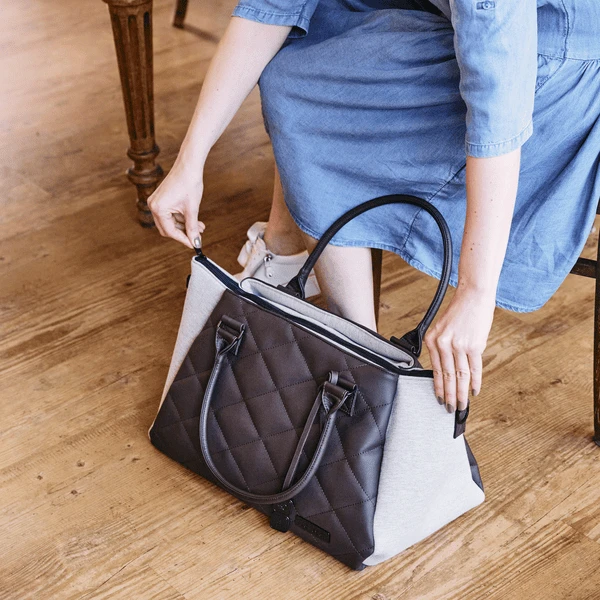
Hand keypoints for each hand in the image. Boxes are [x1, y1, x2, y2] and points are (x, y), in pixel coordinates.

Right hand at [147, 160, 205, 248]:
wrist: (189, 165)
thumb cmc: (190, 184)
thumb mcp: (192, 209)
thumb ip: (192, 228)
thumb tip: (195, 242)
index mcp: (158, 209)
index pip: (170, 231)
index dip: (183, 239)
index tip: (194, 245)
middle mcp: (153, 206)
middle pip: (168, 229)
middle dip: (183, 233)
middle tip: (197, 237)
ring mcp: (156, 202)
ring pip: (170, 222)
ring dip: (185, 226)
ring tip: (200, 227)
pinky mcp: (162, 199)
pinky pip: (170, 215)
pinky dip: (182, 218)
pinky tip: (194, 220)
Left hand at [423, 286, 494, 412]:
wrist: (473, 296)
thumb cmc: (459, 312)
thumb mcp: (442, 328)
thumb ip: (441, 347)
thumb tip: (444, 370)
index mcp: (432, 340)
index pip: (435, 370)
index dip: (438, 388)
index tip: (439, 400)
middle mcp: (443, 344)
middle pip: (447, 376)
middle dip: (449, 395)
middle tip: (450, 409)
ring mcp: (459, 345)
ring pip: (460, 376)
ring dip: (461, 393)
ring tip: (461, 405)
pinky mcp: (474, 345)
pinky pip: (475, 368)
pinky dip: (475, 382)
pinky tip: (474, 391)